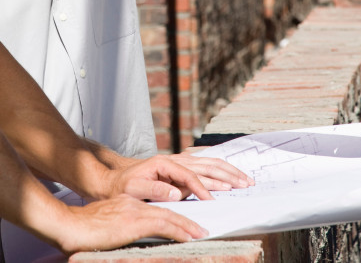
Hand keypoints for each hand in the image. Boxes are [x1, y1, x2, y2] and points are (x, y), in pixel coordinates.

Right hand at [53, 195, 206, 254]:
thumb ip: (120, 228)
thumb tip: (127, 237)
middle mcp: (134, 205)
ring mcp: (135, 212)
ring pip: (169, 217)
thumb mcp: (106, 225)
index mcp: (127, 205)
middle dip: (186, 221)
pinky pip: (163, 225)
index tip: (185, 226)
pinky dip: (178, 231)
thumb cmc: (82, 229)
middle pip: (167, 211)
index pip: (156, 210)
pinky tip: (188, 237)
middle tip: (201, 230)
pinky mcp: (134, 222)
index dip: (173, 217)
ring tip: (200, 234)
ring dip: (187, 226)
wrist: (70, 225)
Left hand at [101, 154, 251, 202]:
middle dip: (227, 176)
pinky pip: (204, 164)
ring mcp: (179, 161)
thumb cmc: (124, 185)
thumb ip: (155, 189)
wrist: (116, 178)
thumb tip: (177, 192)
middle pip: (206, 166)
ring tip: (244, 179)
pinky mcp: (181, 166)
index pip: (190, 177)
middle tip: (244, 185)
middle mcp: (175, 159)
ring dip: (228, 171)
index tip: (213, 202)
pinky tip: (228, 168)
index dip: (203, 189)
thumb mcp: (134, 188)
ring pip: (209, 164)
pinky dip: (219, 166)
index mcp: (164, 163)